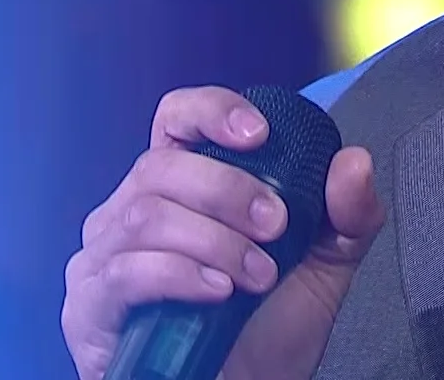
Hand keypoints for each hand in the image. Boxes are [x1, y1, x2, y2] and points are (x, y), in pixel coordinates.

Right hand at [61, 86, 385, 379]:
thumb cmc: (265, 332)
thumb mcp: (322, 269)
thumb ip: (345, 216)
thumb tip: (354, 162)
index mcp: (177, 187)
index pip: (176, 119)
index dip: (211, 112)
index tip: (259, 135)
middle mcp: (129, 211)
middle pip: (161, 166)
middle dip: (228, 191)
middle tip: (276, 228)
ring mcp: (102, 258)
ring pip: (146, 215)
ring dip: (214, 241)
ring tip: (257, 277)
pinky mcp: (88, 307)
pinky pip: (123, 273)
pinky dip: (178, 275)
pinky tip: (217, 294)